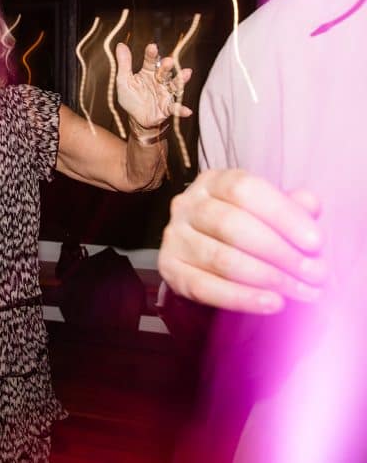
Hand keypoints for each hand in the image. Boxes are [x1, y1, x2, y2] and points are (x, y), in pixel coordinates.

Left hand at [115, 43, 193, 128]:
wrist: (136, 118)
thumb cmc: (131, 98)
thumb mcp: (124, 81)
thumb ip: (124, 64)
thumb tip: (120, 45)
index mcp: (148, 72)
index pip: (150, 61)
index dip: (151, 54)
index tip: (152, 47)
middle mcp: (159, 80)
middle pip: (164, 72)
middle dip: (166, 66)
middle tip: (168, 61)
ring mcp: (165, 93)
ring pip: (175, 85)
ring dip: (180, 80)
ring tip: (186, 73)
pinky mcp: (168, 107)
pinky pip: (175, 108)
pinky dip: (181, 109)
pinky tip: (187, 111)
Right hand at [158, 169, 325, 313]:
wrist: (212, 258)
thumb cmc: (247, 228)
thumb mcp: (270, 210)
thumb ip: (291, 206)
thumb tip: (309, 205)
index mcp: (212, 182)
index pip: (244, 190)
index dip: (282, 215)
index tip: (316, 243)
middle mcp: (187, 205)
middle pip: (231, 224)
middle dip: (279, 252)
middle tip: (314, 274)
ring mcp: (173, 237)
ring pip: (220, 258)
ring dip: (267, 278)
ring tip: (300, 292)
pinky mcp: (168, 268)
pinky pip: (204, 287)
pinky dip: (241, 298)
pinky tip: (271, 303)